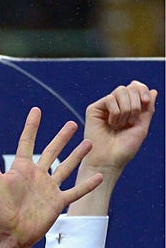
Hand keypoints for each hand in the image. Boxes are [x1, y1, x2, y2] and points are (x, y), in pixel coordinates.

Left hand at [0, 107, 99, 247]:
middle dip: (62, 138)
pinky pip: (76, 191)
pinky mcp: (57, 202)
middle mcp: (36, 176)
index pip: (27, 142)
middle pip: (52, 151)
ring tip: (89, 142)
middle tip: (73, 123)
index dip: (32, 126)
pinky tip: (100, 175)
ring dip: (78, 155)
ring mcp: (48, 188)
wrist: (9, 233)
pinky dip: (88, 184)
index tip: (36, 110)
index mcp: (20, 169)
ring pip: (67, 167)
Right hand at [70, 81, 157, 215]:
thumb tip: (152, 90)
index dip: (142, 90)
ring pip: (120, 91)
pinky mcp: (94, 110)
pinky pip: (110, 99)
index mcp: (128, 109)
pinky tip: (111, 123)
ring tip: (121, 124)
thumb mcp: (142, 127)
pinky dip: (115, 112)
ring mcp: (104, 107)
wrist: (109, 160)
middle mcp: (116, 106)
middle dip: (136, 103)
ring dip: (126, 108)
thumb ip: (148, 109)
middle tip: (131, 121)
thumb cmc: (124, 148)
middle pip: (130, 87)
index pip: (136, 88)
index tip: (146, 103)